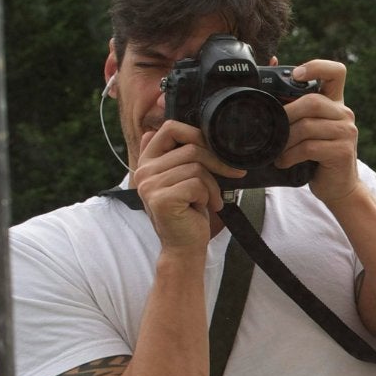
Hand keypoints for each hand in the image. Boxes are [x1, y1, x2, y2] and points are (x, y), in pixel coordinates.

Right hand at [132, 121, 244, 252]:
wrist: (184, 246)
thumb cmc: (189, 213)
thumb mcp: (187, 180)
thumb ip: (183, 157)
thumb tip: (195, 132)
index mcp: (148, 161)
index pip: (170, 128)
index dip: (196, 134)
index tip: (215, 148)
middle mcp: (144, 171)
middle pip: (191, 148)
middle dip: (217, 163)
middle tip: (232, 176)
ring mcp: (150, 185)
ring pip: (196, 167)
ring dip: (212, 185)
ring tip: (211, 200)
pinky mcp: (161, 198)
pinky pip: (196, 184)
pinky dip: (208, 196)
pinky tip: (205, 207)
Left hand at [279, 59, 362, 207]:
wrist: (339, 187)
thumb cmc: (318, 156)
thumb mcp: (307, 128)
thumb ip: (295, 106)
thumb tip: (272, 66)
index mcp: (335, 104)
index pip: (336, 72)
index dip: (316, 67)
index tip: (296, 75)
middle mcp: (345, 114)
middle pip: (312, 101)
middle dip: (286, 115)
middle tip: (273, 129)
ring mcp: (347, 133)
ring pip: (307, 126)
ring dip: (285, 141)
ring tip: (278, 151)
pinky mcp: (342, 152)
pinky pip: (309, 147)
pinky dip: (290, 155)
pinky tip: (284, 162)